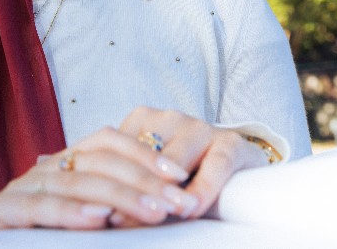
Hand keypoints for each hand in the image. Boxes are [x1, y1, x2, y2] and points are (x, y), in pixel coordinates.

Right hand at [0, 125, 197, 231]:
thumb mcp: (98, 231)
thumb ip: (120, 214)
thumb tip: (170, 201)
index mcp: (62, 170)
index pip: (103, 142)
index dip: (143, 153)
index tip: (180, 175)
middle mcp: (38, 174)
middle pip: (93, 159)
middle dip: (142, 179)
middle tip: (178, 201)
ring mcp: (15, 192)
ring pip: (72, 181)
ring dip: (119, 196)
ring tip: (154, 212)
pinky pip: (37, 208)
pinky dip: (70, 212)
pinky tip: (99, 219)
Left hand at [117, 107, 272, 224]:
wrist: (232, 166)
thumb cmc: (181, 177)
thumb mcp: (150, 176)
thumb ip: (130, 186)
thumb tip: (105, 215)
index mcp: (142, 120)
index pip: (120, 149)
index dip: (111, 182)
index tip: (103, 212)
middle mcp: (169, 118)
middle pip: (145, 155)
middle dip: (135, 190)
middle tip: (123, 218)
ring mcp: (199, 127)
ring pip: (176, 159)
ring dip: (166, 191)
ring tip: (158, 215)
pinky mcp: (230, 141)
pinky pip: (215, 164)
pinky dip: (202, 188)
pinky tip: (192, 208)